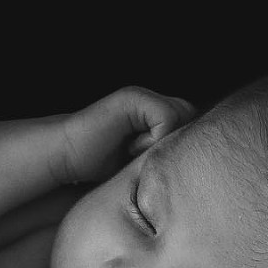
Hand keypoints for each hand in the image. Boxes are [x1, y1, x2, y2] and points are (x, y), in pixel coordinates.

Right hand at [56, 85, 197, 184]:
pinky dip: (151, 139)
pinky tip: (129, 146)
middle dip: (176, 146)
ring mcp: (145, 98)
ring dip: (162, 143)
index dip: (184, 150)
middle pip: (193, 121)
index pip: (195, 130)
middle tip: (144, 160)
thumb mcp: (142, 166)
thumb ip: (167, 158)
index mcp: (158, 117)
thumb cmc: (100, 169)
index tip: (159, 168)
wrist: (67, 158)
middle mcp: (154, 102)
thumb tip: (200, 168)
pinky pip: (166, 119)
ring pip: (183, 118)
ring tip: (135, 153)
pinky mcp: (135, 98)